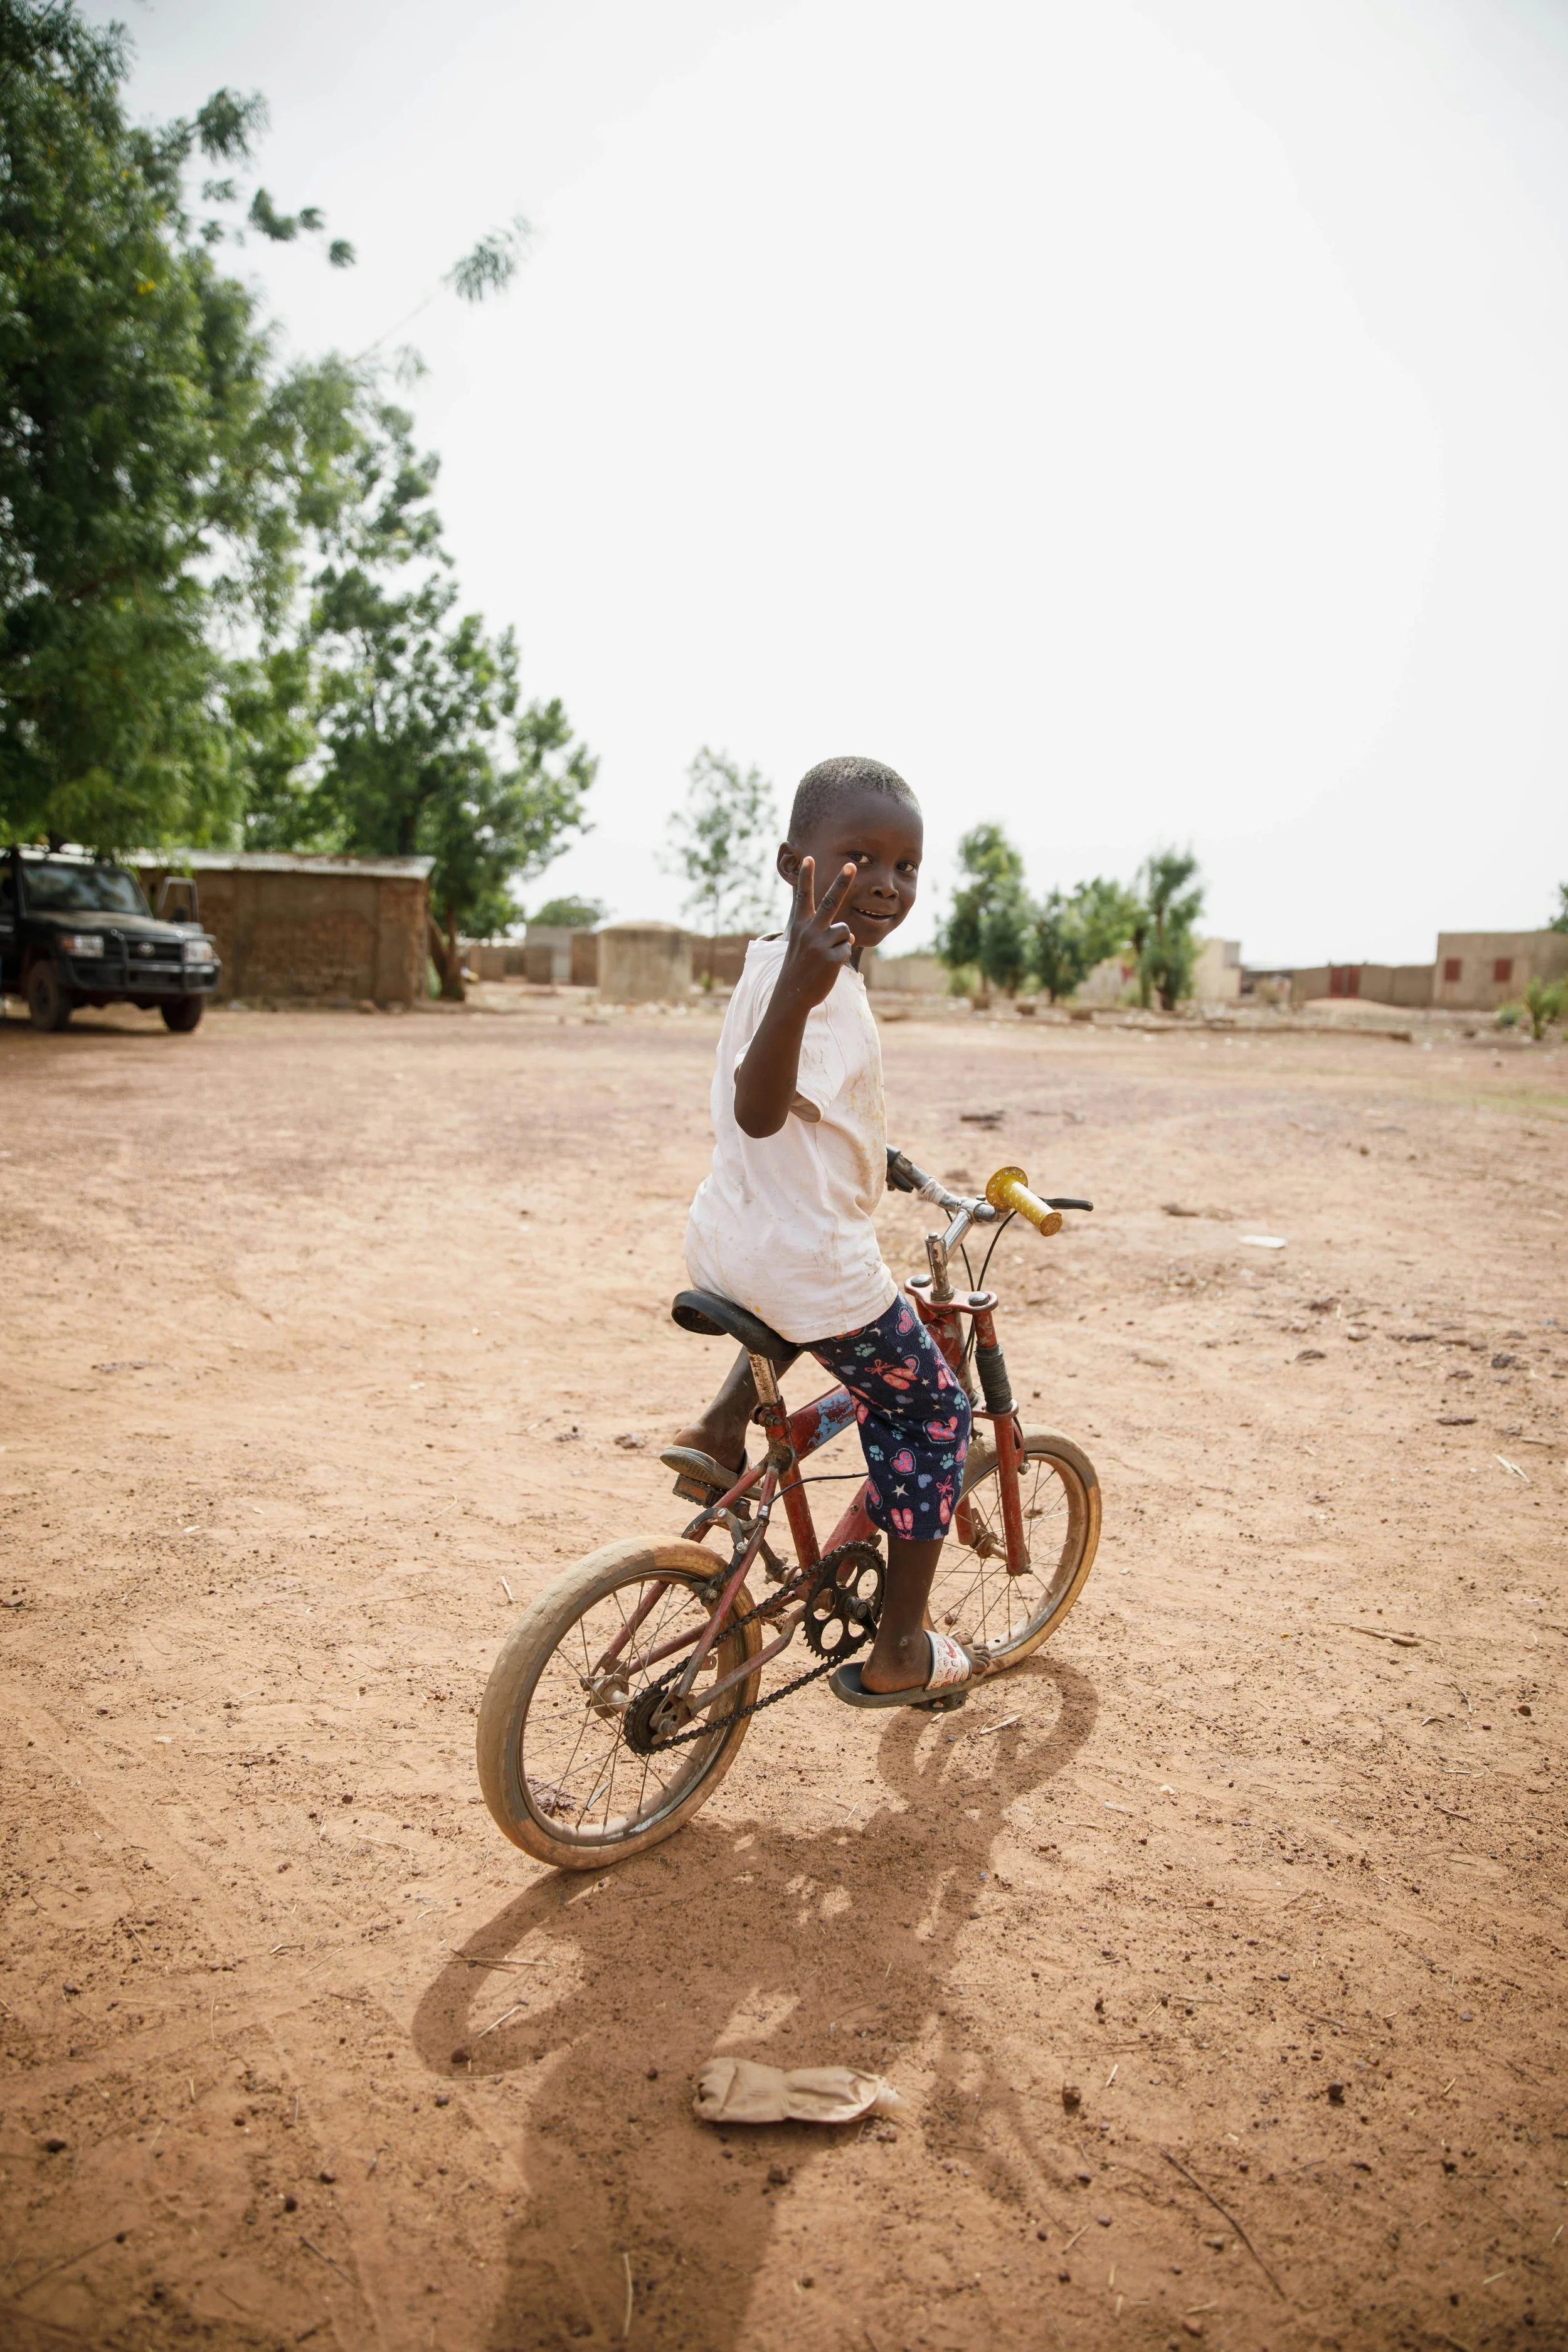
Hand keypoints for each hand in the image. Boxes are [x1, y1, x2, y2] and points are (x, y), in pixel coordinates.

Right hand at [777, 856, 856, 1009]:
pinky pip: (847, 948)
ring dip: (841, 942)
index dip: (806, 877)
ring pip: (844, 931)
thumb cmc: (800, 966)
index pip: (803, 896)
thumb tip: (849, 932)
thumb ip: (824, 933)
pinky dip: (842, 957)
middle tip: (851, 865)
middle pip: (830, 902)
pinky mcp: (831, 958)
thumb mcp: (804, 944)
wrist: (793, 994)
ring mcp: (820, 944)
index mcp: (800, 925)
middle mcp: (809, 931)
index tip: (809, 858)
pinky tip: (829, 966)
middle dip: (842, 882)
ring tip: (826, 956)